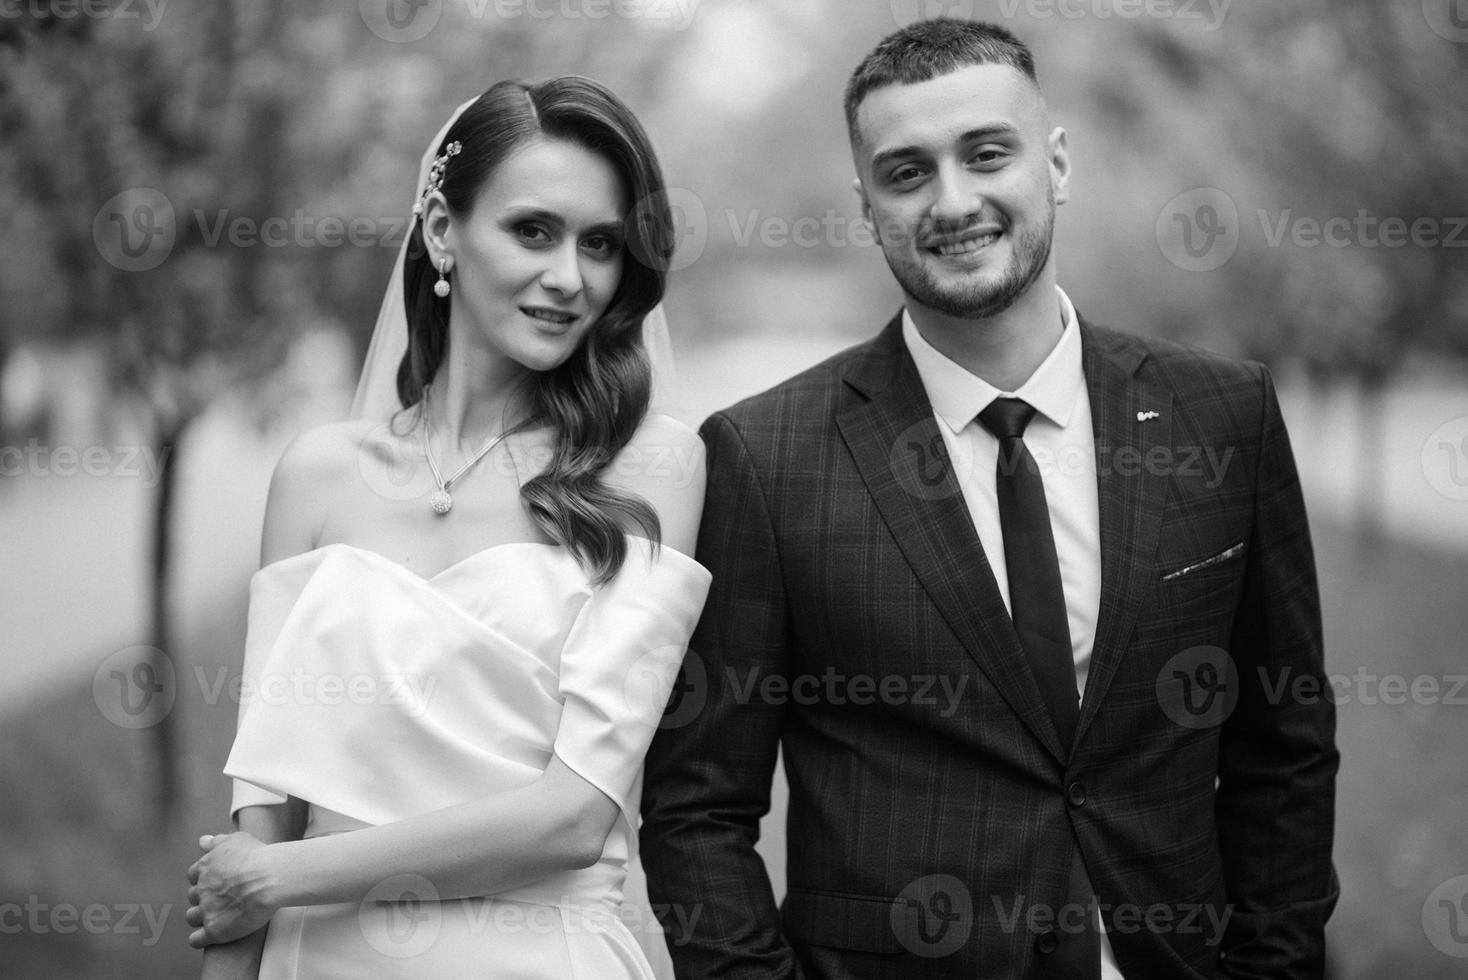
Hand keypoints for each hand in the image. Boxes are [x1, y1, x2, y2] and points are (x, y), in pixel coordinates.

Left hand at [187, 832, 277, 946]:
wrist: (269, 878)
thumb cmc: (256, 856)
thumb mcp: (237, 840)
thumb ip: (217, 841)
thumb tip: (203, 841)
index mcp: (205, 868)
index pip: (194, 875)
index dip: (205, 879)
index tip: (219, 881)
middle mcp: (201, 889)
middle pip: (193, 897)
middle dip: (204, 898)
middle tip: (223, 898)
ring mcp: (206, 911)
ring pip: (192, 917)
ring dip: (201, 918)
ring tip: (219, 917)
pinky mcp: (214, 930)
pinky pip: (196, 939)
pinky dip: (200, 939)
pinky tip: (212, 935)